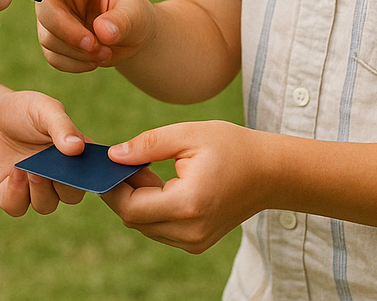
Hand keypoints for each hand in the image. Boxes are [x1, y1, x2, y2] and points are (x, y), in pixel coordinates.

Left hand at [0, 90, 87, 215]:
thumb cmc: (22, 110)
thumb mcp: (44, 109)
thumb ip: (61, 126)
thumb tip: (77, 149)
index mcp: (73, 156)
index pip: (94, 173)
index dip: (98, 177)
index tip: (94, 170)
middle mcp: (56, 177)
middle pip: (72, 195)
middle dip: (67, 185)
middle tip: (58, 170)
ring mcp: (33, 188)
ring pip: (46, 204)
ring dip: (42, 190)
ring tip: (33, 169)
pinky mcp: (9, 195)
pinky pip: (18, 206)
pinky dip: (18, 192)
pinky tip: (16, 171)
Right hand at [35, 0, 155, 71]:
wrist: (132, 35)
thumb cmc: (135, 15)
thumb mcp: (136, 15)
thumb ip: (121, 21)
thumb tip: (102, 31)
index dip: (55, 1)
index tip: (83, 29)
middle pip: (46, 11)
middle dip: (72, 37)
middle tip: (99, 49)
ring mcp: (54, 12)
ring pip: (48, 36)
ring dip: (76, 53)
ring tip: (105, 53)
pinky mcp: (52, 34)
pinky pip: (51, 54)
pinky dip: (72, 64)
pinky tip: (93, 62)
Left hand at [101, 121, 256, 252]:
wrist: (270, 173)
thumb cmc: (231, 146)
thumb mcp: (187, 134)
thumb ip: (147, 145)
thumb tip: (113, 156)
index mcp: (188, 204)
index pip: (131, 208)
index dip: (112, 187)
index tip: (106, 163)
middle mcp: (190, 231)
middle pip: (134, 220)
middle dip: (123, 191)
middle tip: (129, 161)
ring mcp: (195, 241)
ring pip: (145, 226)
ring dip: (138, 200)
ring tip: (149, 170)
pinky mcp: (197, 242)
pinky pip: (160, 229)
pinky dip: (152, 208)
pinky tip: (162, 184)